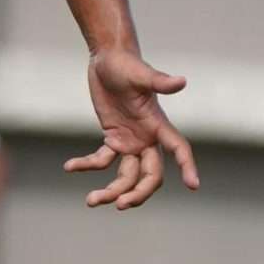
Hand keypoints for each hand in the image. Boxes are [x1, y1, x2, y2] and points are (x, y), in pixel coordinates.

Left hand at [66, 45, 199, 209]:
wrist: (107, 59)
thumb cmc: (126, 64)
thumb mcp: (140, 73)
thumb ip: (159, 81)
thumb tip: (181, 82)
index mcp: (158, 124)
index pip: (179, 148)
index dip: (187, 166)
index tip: (194, 186)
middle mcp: (147, 137)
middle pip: (150, 175)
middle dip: (138, 193)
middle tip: (120, 205)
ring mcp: (130, 140)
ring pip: (126, 176)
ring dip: (111, 191)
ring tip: (91, 201)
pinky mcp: (113, 138)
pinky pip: (102, 160)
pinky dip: (87, 165)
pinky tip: (69, 166)